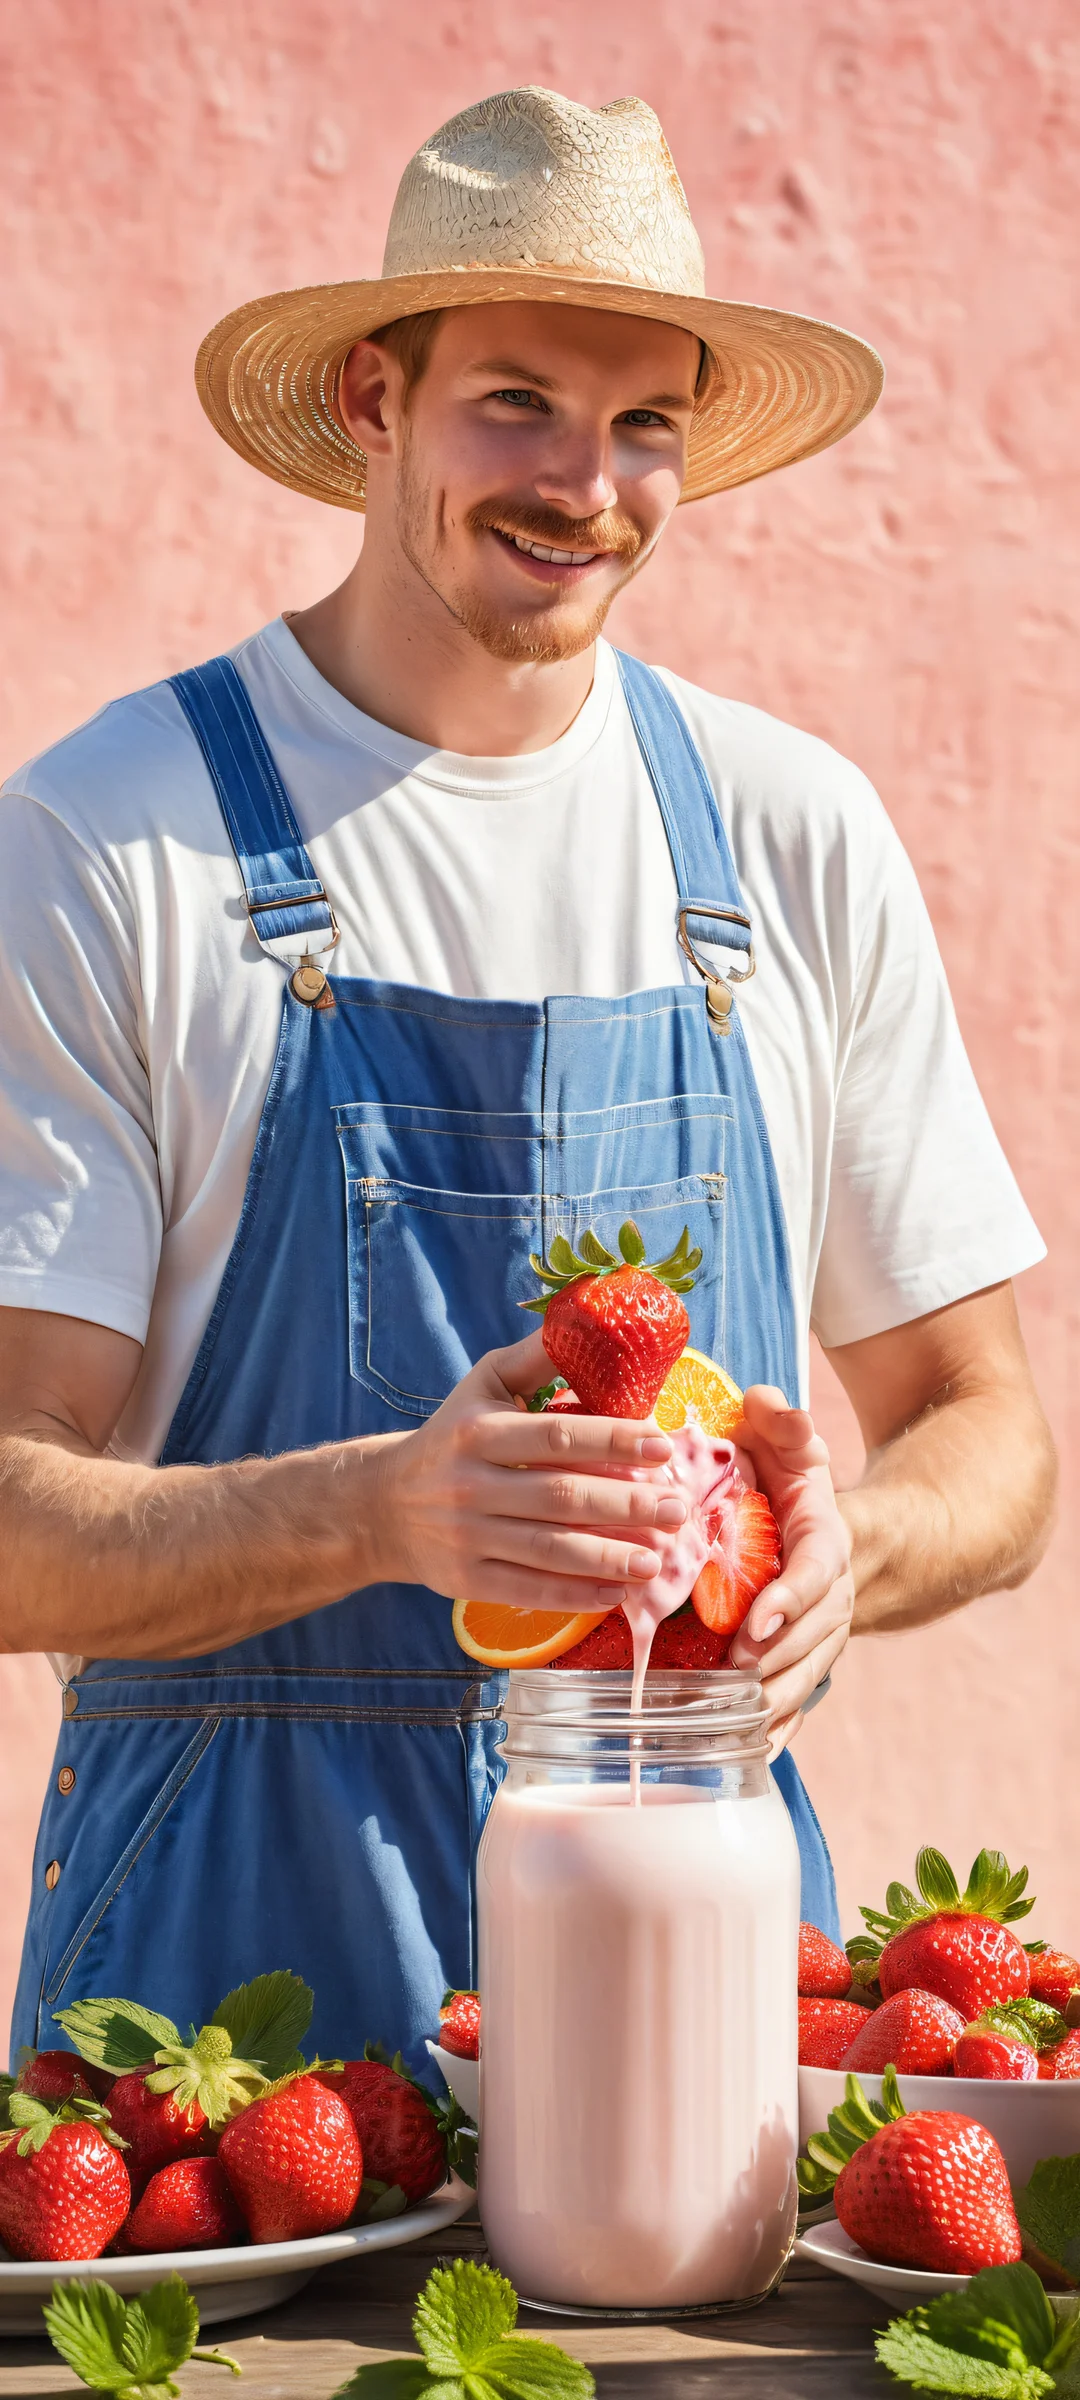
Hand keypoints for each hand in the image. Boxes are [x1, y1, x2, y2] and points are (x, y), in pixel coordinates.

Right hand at [366, 1331, 686, 1613]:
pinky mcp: (464, 1579)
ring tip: (658, 1561)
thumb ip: (534, 1358)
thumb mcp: (482, 1385)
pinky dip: (575, 1596)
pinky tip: (617, 1594)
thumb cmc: (451, 1437)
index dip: (614, 1441)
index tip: (663, 1447)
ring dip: (610, 1557)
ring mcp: (466, 1536)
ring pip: (550, 1550)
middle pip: (562, 1497)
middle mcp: (470, 1484)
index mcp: (478, 1431)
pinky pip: (528, 1590)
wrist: (381, 1504)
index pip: (557, 1436)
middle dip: (627, 1505)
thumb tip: (587, 1319)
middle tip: (678, 1509)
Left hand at [727, 1387, 852, 1750]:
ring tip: (732, 1724)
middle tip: (732, 1677)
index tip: (755, 1623)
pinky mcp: (805, 1660)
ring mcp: (822, 1634)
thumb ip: (778, 1418)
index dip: (789, 1599)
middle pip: (812, 1637)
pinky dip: (780, 1732)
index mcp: (825, 1540)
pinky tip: (751, 1757)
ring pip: (806, 1676)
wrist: (821, 1525)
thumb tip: (767, 1403)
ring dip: (773, 1703)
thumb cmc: (788, 1476)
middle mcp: (832, 1595)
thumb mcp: (785, 1438)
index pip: (815, 1573)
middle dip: (775, 1661)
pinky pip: (798, 1702)